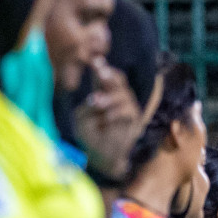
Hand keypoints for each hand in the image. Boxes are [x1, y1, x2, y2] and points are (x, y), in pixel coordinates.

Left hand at [74, 58, 141, 182]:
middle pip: (119, 81)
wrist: (103, 158)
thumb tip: (97, 98)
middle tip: (100, 71)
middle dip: (109, 75)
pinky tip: (107, 118)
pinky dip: (116, 113)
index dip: (102, 68)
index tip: (95, 60)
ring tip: (96, 103)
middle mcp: (118, 100)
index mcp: (104, 95)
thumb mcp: (82, 118)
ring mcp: (128, 110)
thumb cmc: (91, 138)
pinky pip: (128, 112)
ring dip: (109, 97)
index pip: (105, 77)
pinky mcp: (134, 122)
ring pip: (124, 95)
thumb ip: (89, 106)